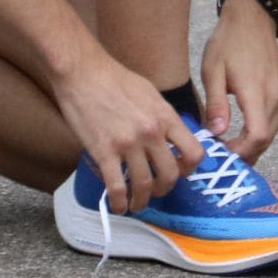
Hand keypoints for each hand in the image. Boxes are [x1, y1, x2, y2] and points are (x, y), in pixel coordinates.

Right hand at [51, 53, 203, 214]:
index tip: (179, 172)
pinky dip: (119, 202)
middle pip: (170, 174)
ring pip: (144, 184)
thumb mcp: (150, 93)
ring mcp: (128, 143)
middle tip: (155, 191)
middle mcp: (151, 132)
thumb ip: (162, 116)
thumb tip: (170, 136)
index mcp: (165, 116)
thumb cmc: (114, 78)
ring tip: (137, 204)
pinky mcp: (104, 151)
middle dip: (164, 189)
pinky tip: (118, 206)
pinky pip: (116, 186)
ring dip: (142, 200)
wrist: (82, 70)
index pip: (194, 152)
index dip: (189, 169)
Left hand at [200, 0, 277, 162]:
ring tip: (228, 145)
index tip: (221, 154)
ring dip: (251, 145)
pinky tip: (241, 133)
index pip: (257, 136)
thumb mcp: (213, 70)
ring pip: (271, 133)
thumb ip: (216, 103)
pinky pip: (274, 122)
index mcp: (256, 91)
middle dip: (244, 153)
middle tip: (221, 155)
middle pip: (265, 140)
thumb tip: (217, 133)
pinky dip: (259, 133)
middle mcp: (276, 97)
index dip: (241, 152)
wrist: (252, 19)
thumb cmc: (228, 42)